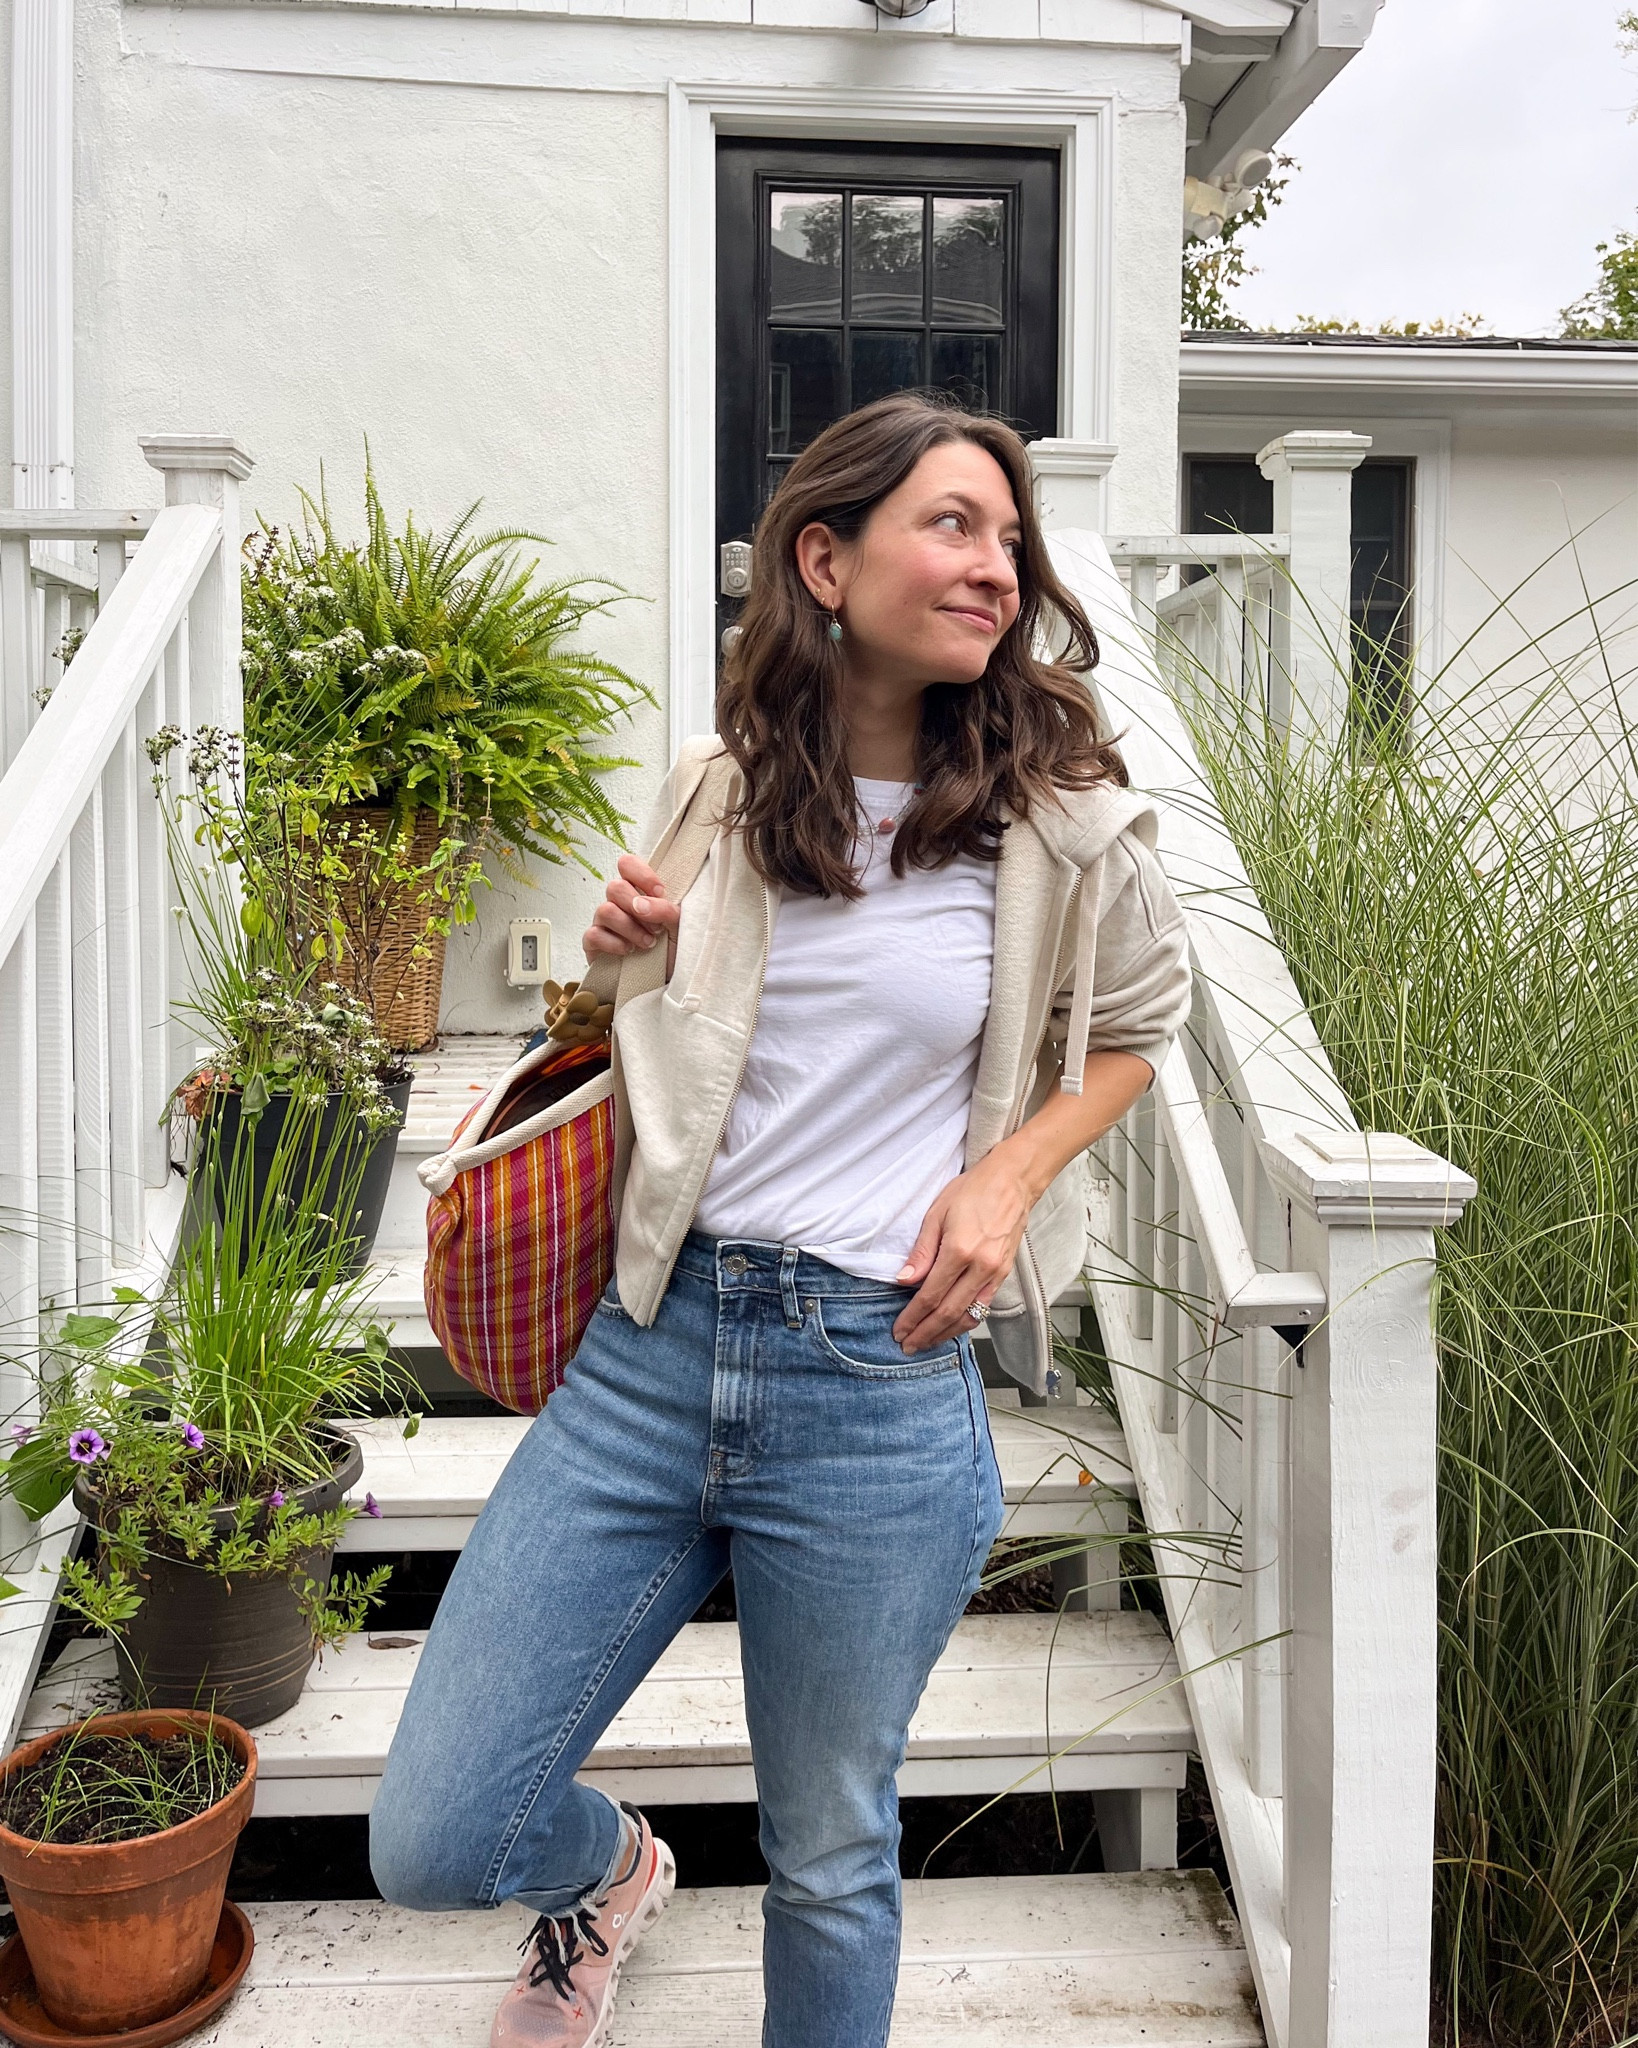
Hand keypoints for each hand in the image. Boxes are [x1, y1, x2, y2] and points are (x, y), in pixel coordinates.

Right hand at [584, 854, 680, 963]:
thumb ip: (666, 909)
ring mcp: (604, 922)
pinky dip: (615, 943)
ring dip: (630, 928)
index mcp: (639, 891)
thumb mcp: (679, 926)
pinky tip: (629, 951)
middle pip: (615, 886)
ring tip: (648, 943)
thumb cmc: (672, 948)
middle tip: (657, 927)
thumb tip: (642, 905)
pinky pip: (594, 934)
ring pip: (605, 910)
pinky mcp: (594, 943)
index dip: (642, 875)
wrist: (666, 979)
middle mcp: (619, 903)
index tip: (660, 893)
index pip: (627, 864)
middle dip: (637, 907)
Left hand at [892, 1151, 1034, 1354]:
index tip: (899, 1330)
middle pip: (949, 1312)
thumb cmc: (973, 1191)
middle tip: (907, 1346)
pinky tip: (951, 1327)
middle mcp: (981, 1267)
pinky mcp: (1003, 1274)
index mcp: (960, 1251)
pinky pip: (982, 1306)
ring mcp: (995, 1273)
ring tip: (926, 1343)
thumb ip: (921, 1252)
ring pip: (969, 1315)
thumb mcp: (937, 1214)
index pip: (931, 1295)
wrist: (1013, 1181)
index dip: (913, 1317)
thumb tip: (904, 1281)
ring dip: (946, 1334)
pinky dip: (966, 1321)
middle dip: (926, 1333)